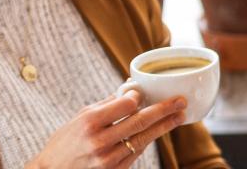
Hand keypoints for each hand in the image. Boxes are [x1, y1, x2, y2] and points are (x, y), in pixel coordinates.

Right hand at [28, 89, 185, 168]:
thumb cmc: (65, 142)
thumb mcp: (80, 118)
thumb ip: (107, 104)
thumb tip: (131, 88)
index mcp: (90, 122)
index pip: (125, 105)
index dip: (138, 97)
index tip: (144, 93)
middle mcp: (100, 141)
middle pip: (140, 122)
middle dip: (164, 110)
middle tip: (181, 101)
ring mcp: (108, 159)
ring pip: (143, 139)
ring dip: (164, 127)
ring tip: (179, 116)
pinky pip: (136, 152)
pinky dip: (147, 140)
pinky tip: (157, 131)